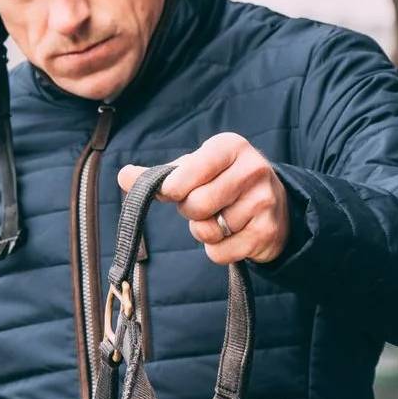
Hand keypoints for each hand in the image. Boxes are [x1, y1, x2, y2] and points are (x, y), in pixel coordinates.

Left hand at [117, 133, 289, 265]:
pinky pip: (220, 253)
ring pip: (208, 232)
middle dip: (191, 213)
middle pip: (195, 206)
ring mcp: (263, 201)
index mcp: (229, 146)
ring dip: (206, 232)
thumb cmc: (223, 183)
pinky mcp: (266, 232)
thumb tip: (123, 176)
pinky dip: (218, 250)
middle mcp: (252, 169)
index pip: (184, 176)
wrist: (274, 206)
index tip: (176, 191)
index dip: (172, 191)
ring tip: (223, 218)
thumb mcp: (194, 170)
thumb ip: (160, 175)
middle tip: (205, 206)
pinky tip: (233, 235)